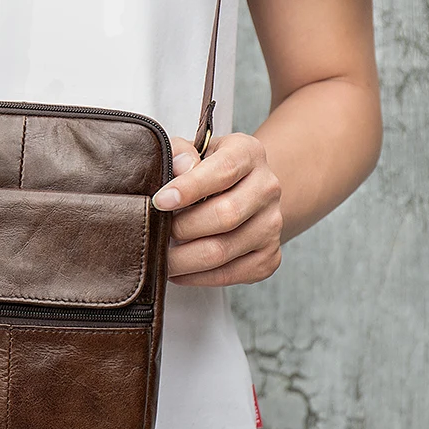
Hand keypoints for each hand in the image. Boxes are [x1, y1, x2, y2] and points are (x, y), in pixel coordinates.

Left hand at [151, 132, 282, 286]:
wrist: (242, 192)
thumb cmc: (207, 170)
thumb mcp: (193, 151)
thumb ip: (180, 152)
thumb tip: (180, 166)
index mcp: (248, 154)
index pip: (223, 171)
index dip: (189, 188)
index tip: (160, 201)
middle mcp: (267, 188)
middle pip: (226, 215)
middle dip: (182, 228)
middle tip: (156, 233)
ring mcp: (272, 225)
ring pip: (223, 251)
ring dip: (184, 259)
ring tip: (161, 256)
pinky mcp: (269, 257)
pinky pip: (230, 275)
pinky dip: (197, 277)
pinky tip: (179, 270)